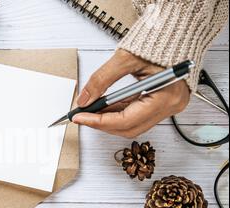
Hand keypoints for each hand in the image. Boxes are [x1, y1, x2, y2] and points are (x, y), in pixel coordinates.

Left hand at [73, 49, 190, 137]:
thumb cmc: (158, 41)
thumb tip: (84, 99)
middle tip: (82, 115)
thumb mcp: (125, 58)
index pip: (126, 121)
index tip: (80, 117)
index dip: (99, 122)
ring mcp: (167, 106)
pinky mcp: (161, 103)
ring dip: (108, 119)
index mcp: (166, 97)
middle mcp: (170, 106)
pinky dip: (117, 112)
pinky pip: (135, 115)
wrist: (175, 31)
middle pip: (129, 128)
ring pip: (131, 124)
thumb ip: (101, 80)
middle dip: (102, 123)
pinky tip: (103, 106)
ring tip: (90, 109)